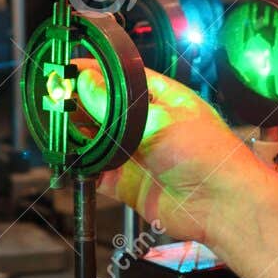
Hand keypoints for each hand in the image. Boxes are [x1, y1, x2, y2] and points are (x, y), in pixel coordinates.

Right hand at [74, 64, 246, 244]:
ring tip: (58, 130)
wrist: (222, 206)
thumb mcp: (159, 122)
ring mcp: (135, 154)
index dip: (93, 74)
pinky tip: (72, 161)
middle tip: (55, 103)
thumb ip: (118, 106)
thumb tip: (86, 83)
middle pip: (102, 109)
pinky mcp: (127, 183)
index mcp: (160, 98)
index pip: (119, 78)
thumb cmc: (210, 157)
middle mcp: (146, 124)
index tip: (67, 72)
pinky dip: (82, 168)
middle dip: (78, 106)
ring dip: (77, 137)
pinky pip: (96, 173)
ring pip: (95, 141)